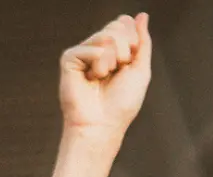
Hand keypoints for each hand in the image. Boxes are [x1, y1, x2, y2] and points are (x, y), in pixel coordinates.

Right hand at [59, 14, 151, 137]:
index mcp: (114, 48)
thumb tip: (142, 15)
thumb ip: (143, 41)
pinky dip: (98, 65)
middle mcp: (97, 47)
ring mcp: (83, 52)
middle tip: (116, 73)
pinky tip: (91, 79)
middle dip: (125, 51)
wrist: (103, 124)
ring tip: (103, 78)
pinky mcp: (69, 58)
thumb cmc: (122, 103)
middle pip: (117, 26)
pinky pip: (92, 48)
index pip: (125, 23)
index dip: (133, 42)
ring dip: (113, 61)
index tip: (128, 65)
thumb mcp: (141, 70)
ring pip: (107, 36)